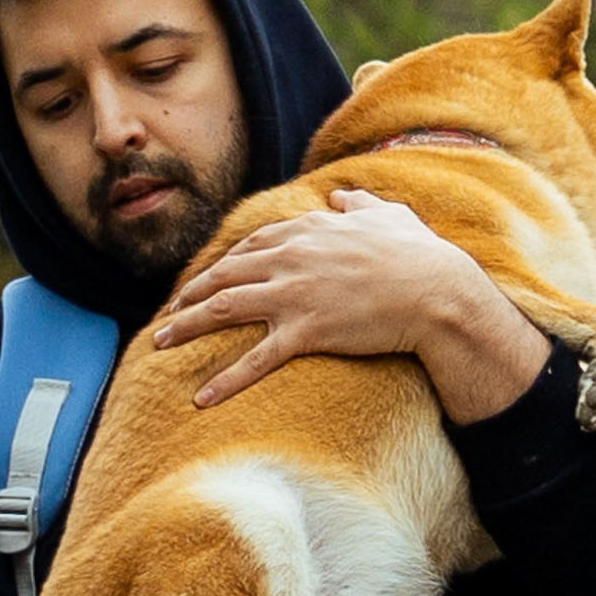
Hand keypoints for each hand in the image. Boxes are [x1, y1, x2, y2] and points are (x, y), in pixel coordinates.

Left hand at [151, 188, 549, 422]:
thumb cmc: (419, 255)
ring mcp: (293, 294)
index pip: (250, 244)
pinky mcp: (305, 331)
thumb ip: (360, 204)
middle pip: (223, 274)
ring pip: (222, 309)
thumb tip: (344, 195)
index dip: (223, 263)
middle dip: (189, 294)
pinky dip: (224, 381)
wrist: (436, 291)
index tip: (207, 279)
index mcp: (306, 230)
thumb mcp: (390, 216)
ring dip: (184, 327)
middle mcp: (290, 258)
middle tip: (168, 312)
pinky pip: (253, 360)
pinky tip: (200, 400)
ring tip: (158, 344)